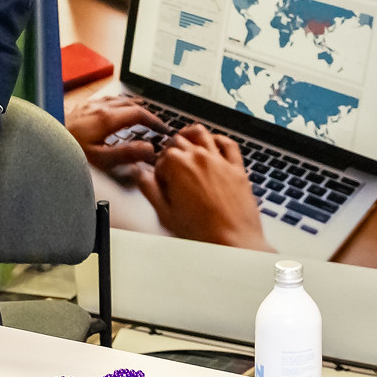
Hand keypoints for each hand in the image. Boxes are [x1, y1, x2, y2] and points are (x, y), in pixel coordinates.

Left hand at [64, 92, 169, 172]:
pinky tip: (111, 108)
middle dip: (146, 112)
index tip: (164, 129)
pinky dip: (115, 103)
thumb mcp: (100, 159)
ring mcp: (88, 106)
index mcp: (107, 118)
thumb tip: (148, 149)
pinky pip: (103, 100)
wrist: (40, 143)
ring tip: (140, 110)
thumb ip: (126, 154)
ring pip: (116, 100)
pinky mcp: (78, 109)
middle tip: (155, 122)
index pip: (140, 113)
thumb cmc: (68, 152)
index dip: (155, 120)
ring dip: (131, 105)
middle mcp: (99, 108)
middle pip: (130, 103)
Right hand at [138, 126, 271, 251]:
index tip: (160, 182)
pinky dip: (218, 139)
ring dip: (190, 135)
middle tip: (169, 166)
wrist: (233, 243)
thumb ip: (149, 189)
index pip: (160, 158)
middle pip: (178, 141)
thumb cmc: (201, 233)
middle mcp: (198, 157)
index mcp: (177, 165)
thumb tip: (139, 174)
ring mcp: (219, 160)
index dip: (158, 170)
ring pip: (201, 133)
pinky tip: (213, 144)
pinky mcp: (237, 167)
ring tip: (185, 141)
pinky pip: (228, 144)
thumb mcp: (165, 214)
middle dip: (170, 151)